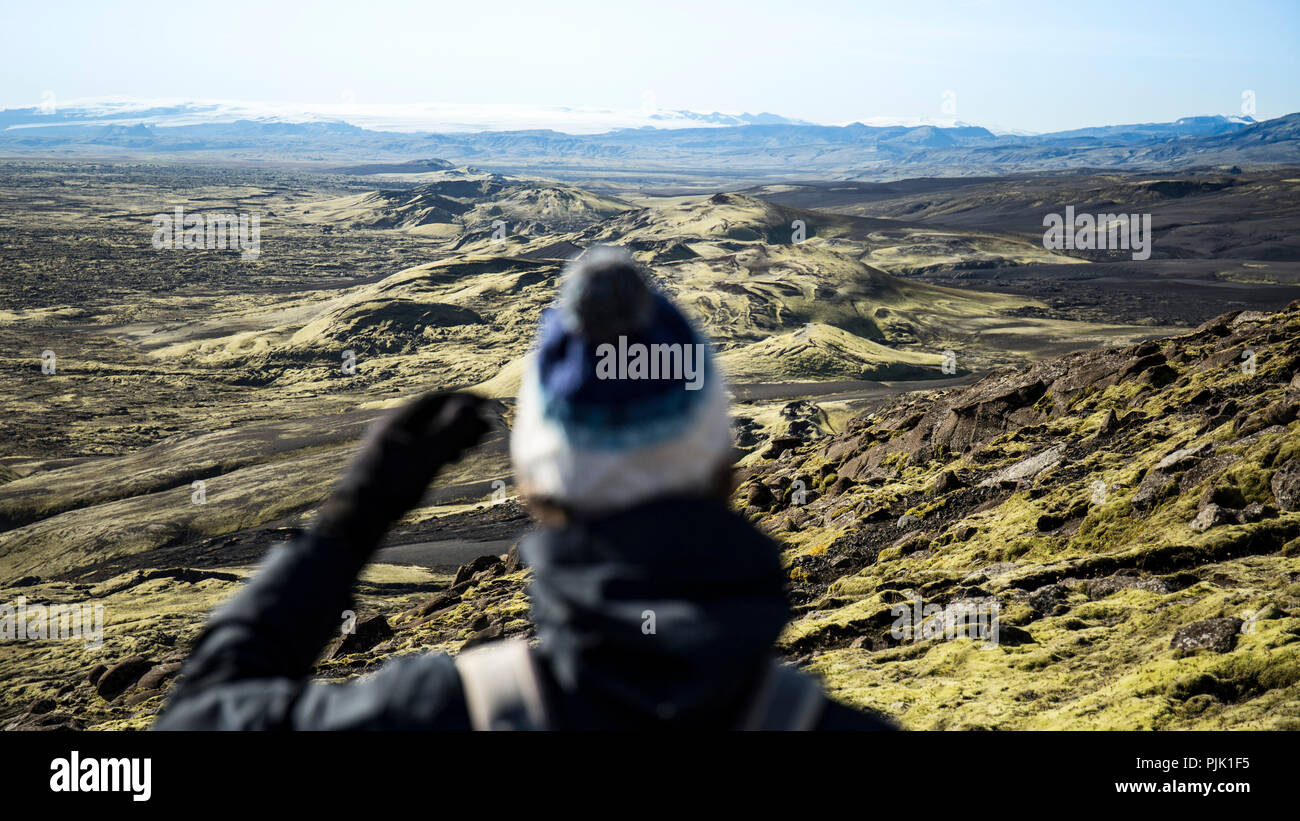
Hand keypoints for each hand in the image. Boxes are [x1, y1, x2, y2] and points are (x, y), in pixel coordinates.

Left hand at [314, 391, 490, 553]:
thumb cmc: (393, 485)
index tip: (486, 404)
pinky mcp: (390, 466)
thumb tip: (469, 405)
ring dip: (453, 437)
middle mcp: (392, 430)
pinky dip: (441, 450)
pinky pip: (421, 449)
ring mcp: (389, 447)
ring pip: (427, 434)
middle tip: (485, 429)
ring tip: (472, 446)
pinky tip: (450, 461)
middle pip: (432, 416)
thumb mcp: (428, 455)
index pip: (435, 400)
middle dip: (461, 420)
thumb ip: (450, 430)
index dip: (463, 399)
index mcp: (397, 421)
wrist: (358, 517)